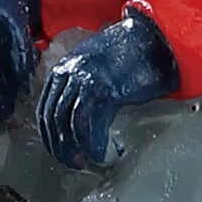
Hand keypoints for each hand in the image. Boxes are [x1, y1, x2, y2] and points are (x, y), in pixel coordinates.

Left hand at [37, 11, 178, 168]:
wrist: (156, 39)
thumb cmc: (132, 52)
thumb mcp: (96, 65)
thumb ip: (82, 85)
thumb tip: (78, 117)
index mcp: (65, 66)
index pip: (45, 108)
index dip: (50, 135)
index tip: (59, 150)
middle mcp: (70, 71)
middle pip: (53, 118)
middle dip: (60, 147)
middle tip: (72, 162)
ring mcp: (86, 80)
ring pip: (69, 124)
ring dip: (78, 149)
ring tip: (88, 161)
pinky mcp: (105, 89)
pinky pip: (90, 125)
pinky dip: (94, 145)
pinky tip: (103, 154)